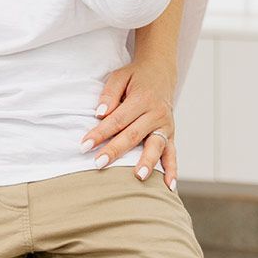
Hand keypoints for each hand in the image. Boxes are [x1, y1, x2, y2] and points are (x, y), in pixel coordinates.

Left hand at [79, 57, 178, 188]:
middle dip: (115, 150)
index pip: (117, 119)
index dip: (100, 133)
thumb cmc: (136, 76)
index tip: (84, 145)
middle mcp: (156, 113)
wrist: (161, 71)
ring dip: (147, 162)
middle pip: (133, 135)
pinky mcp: (171, 134)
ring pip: (155, 146)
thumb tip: (100, 114)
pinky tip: (169, 185)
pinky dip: (172, 170)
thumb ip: (109, 94)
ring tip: (139, 177)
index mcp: (142, 98)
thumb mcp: (120, 76)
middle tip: (98, 164)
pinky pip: (172, 153)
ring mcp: (166, 125)